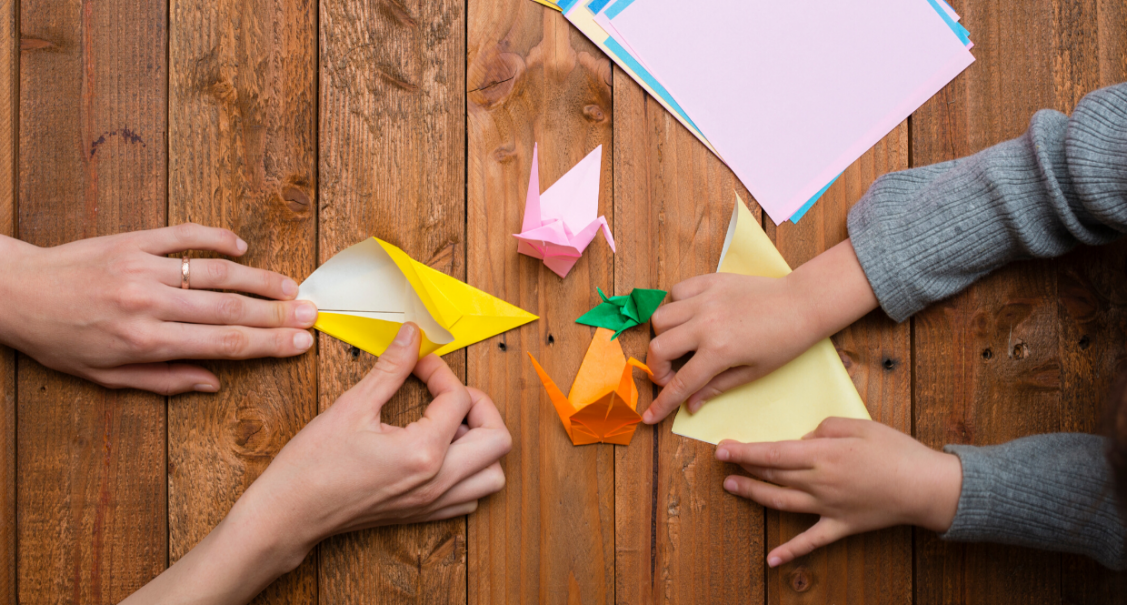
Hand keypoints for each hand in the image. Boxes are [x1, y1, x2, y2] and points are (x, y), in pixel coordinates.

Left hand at [0, 225, 316, 394]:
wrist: (14, 292)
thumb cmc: (59, 339)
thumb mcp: (105, 377)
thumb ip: (163, 381)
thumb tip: (213, 383)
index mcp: (146, 342)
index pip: (224, 344)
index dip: (269, 344)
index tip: (301, 343)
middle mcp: (150, 304)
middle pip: (231, 308)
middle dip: (278, 313)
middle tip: (314, 314)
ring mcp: (144, 268)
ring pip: (215, 273)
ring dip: (260, 278)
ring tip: (292, 286)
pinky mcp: (133, 240)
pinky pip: (184, 235)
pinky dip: (217, 239)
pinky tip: (242, 247)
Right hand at [121, 323, 511, 604]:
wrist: (288, 515)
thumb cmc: (312, 466)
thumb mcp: (352, 406)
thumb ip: (391, 368)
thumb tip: (413, 335)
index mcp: (423, 453)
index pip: (459, 400)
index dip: (441, 372)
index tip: (419, 363)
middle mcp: (437, 482)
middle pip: (498, 440)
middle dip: (481, 407)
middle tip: (450, 392)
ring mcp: (433, 503)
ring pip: (492, 475)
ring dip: (482, 443)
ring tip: (450, 424)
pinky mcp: (424, 515)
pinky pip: (471, 496)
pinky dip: (470, 471)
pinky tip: (441, 451)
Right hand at [642, 239, 878, 423]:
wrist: (803, 304)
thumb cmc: (784, 343)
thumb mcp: (752, 372)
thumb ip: (716, 387)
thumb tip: (691, 405)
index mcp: (719, 350)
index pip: (680, 383)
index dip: (662, 403)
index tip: (649, 416)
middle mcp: (706, 323)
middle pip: (658, 348)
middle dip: (657, 369)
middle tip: (671, 376)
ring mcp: (706, 299)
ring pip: (660, 317)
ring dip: (663, 336)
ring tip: (680, 344)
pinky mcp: (710, 281)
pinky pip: (676, 292)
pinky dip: (675, 306)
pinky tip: (689, 317)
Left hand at [716, 418, 961, 567]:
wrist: (926, 487)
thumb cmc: (896, 451)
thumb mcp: (860, 425)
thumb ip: (826, 427)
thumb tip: (804, 438)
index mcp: (823, 454)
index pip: (773, 452)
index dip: (745, 451)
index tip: (723, 447)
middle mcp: (819, 482)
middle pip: (773, 475)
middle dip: (744, 467)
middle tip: (721, 462)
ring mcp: (828, 507)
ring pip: (782, 502)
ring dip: (754, 495)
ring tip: (732, 487)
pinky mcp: (841, 526)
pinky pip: (811, 541)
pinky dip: (790, 551)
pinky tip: (771, 560)